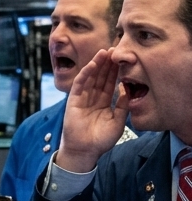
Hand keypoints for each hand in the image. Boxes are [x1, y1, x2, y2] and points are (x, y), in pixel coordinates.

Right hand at [57, 50, 128, 172]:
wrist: (85, 151)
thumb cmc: (101, 140)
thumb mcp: (118, 122)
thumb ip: (122, 106)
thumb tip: (126, 88)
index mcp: (104, 103)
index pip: (110, 84)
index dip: (116, 72)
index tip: (123, 60)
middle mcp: (93, 98)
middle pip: (101, 77)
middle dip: (108, 64)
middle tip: (115, 49)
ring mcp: (83, 98)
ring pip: (91, 77)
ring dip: (97, 64)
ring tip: (104, 52)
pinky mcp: (73, 99)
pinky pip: (80, 84)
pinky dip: (86, 73)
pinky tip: (93, 64)